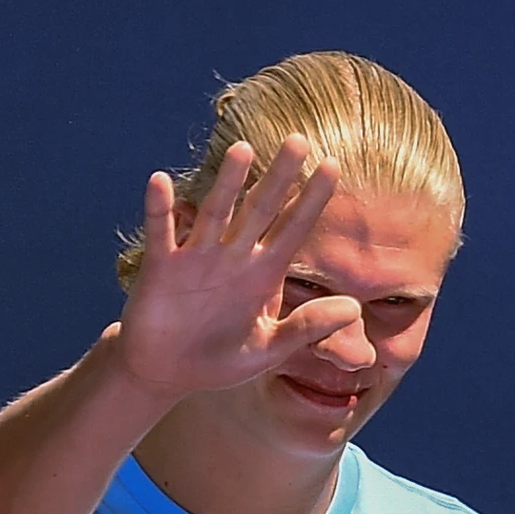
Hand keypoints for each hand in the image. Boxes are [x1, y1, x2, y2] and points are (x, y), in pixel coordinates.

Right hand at [111, 134, 363, 399]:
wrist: (167, 373)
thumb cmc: (220, 360)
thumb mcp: (269, 349)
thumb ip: (308, 328)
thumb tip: (354, 307)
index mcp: (263, 275)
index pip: (294, 229)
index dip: (312, 200)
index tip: (333, 165)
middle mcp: (233, 257)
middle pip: (260, 209)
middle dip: (279, 177)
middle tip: (299, 139)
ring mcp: (197, 258)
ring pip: (216, 213)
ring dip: (227, 183)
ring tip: (243, 150)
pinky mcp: (162, 269)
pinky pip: (163, 233)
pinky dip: (160, 209)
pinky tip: (160, 181)